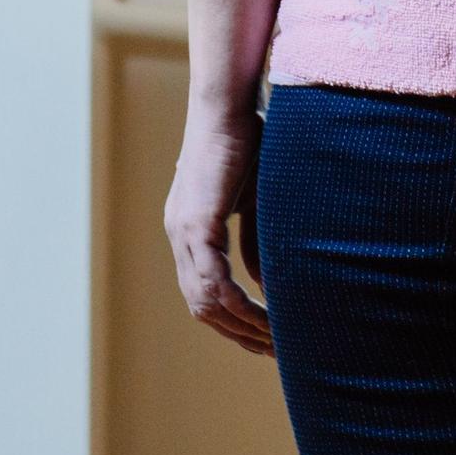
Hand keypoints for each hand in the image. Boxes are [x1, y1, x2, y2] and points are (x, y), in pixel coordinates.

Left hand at [164, 104, 273, 355]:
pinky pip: (213, 281)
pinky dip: (239, 305)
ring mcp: (183, 231)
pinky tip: (265, 317)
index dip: (231, 321)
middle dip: (237, 333)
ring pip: (205, 300)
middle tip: (272, 352)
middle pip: (201, 306)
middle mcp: (179, 235)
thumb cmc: (248, 140)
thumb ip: (255, 242)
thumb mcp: (255, 201)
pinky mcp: (196, 222)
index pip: (203, 291)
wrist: (229, 102)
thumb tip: (263, 286)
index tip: (263, 338)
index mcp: (189, 230)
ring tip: (275, 341)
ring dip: (241, 326)